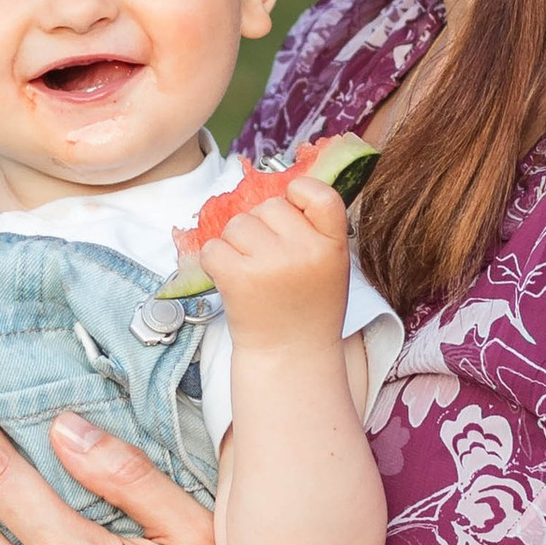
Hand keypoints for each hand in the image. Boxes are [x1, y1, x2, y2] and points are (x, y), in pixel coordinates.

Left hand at [200, 171, 351, 353]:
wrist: (289, 357)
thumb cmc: (307, 308)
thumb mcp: (329, 266)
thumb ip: (313, 229)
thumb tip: (283, 187)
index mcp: (332, 246)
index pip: (320, 194)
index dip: (300, 192)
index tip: (292, 206)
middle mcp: (304, 251)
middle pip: (268, 206)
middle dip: (262, 227)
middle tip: (269, 262)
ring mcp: (270, 264)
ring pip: (237, 223)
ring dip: (236, 244)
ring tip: (252, 274)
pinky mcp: (237, 277)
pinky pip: (213, 247)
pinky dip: (215, 262)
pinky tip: (232, 281)